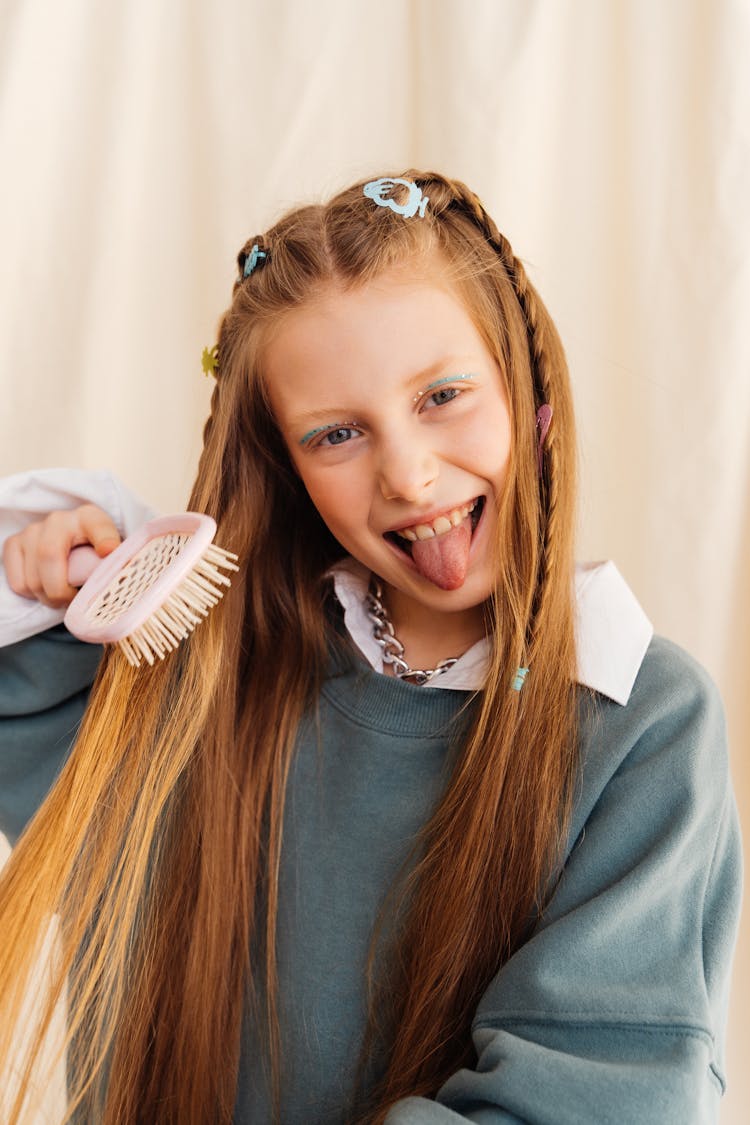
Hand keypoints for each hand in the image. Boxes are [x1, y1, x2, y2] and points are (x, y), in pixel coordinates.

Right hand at [2, 504, 120, 607]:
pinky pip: (18, 583)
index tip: (109, 552)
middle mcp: (58, 520)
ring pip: (32, 578)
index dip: (104, 539)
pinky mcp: (13, 543)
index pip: (98, 526)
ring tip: (63, 597)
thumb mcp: (112, 555)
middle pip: (49, 557)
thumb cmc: (95, 553)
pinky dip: (32, 595)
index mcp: (90, 518)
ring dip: (48, 598)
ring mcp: (32, 530)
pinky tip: (47, 589)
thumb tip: (120, 575)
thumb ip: (118, 564)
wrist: (73, 544)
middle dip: (61, 591)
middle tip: (74, 602)